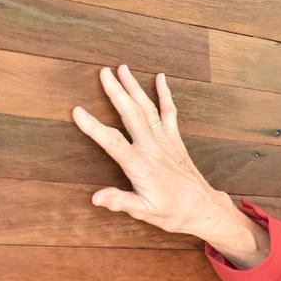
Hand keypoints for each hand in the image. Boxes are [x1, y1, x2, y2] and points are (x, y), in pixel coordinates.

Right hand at [73, 66, 264, 263]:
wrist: (203, 207)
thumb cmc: (173, 212)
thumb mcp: (145, 212)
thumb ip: (121, 202)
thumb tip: (97, 198)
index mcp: (141, 167)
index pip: (113, 143)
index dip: (94, 127)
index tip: (77, 111)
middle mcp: (153, 149)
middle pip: (132, 115)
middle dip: (116, 93)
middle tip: (103, 73)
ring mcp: (166, 141)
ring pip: (148, 109)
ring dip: (134, 88)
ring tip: (122, 68)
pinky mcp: (175, 139)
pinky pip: (169, 112)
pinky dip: (165, 94)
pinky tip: (160, 78)